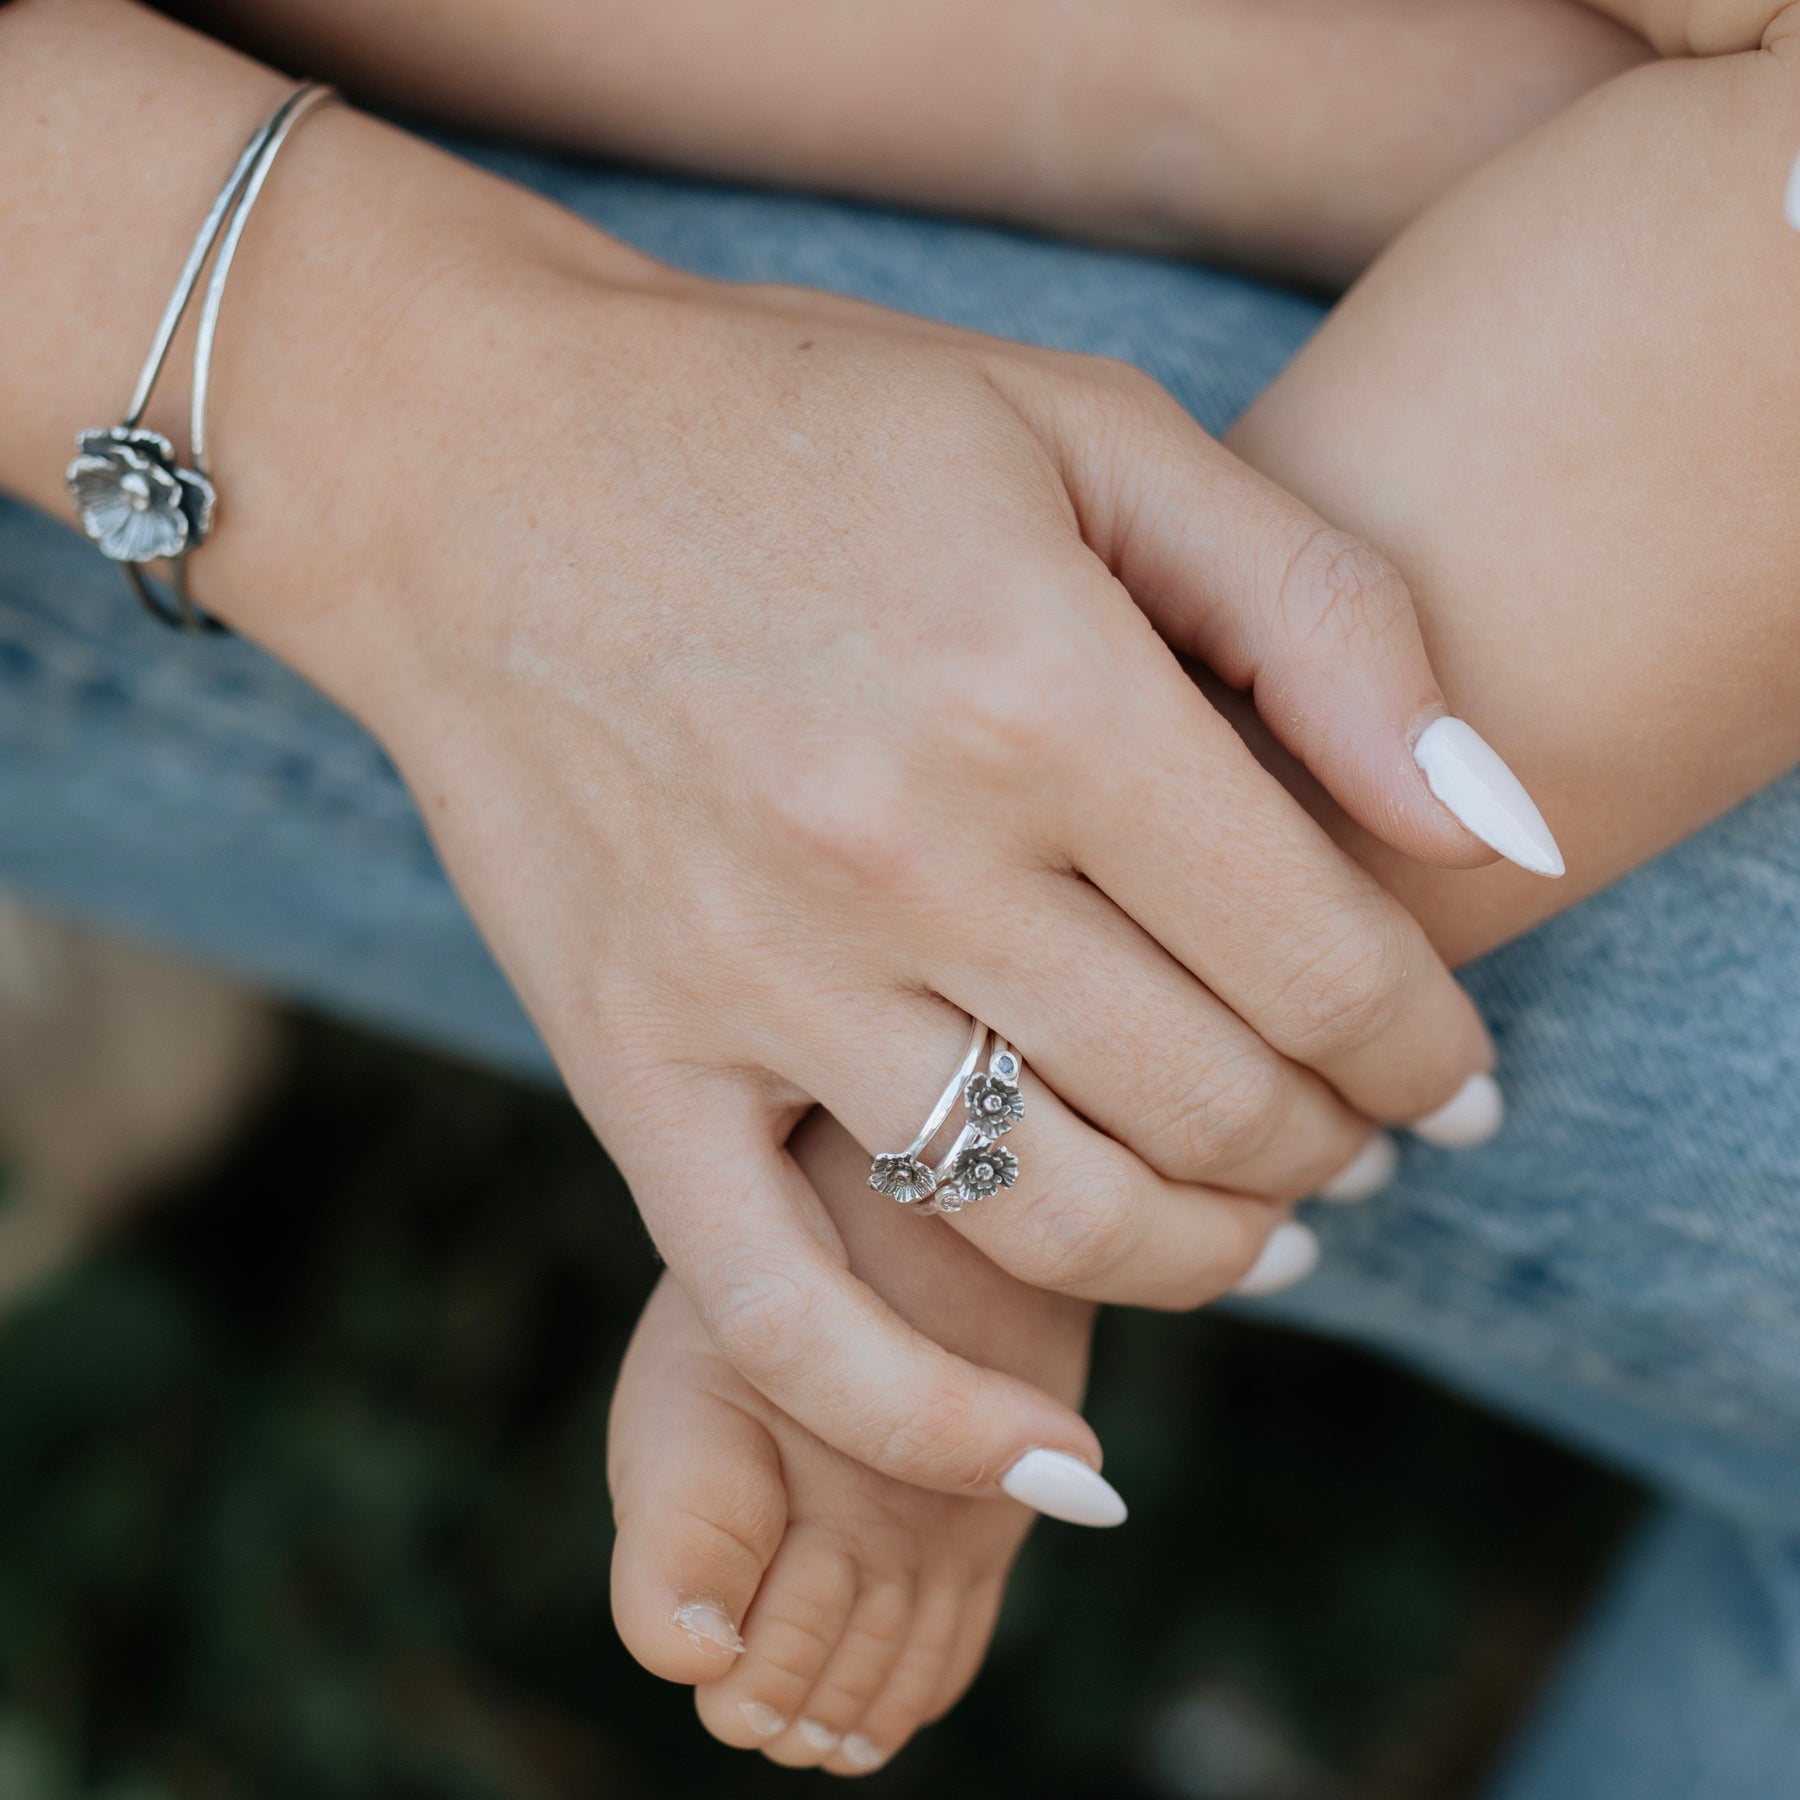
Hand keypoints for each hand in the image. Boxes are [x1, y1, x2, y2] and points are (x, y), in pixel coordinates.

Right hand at [201, 114, 1518, 1500]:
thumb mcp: (1090, 429)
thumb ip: (1324, 615)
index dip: (1432, 1048)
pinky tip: (1058, 1463)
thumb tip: (1503, 823)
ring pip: (1048, 1216)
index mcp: (1044, 692)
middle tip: (1361, 1139)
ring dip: (1203, 1259)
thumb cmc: (800, 420)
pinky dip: (930, 1416)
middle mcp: (906, 857)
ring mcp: (755, 978)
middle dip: (1337, 1147)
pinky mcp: (632, 1058)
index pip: (1327, 961)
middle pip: (1213, 1104)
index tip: (1459, 1077)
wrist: (475, 459)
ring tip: (1259, 1231)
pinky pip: (782, 1309)